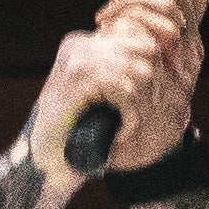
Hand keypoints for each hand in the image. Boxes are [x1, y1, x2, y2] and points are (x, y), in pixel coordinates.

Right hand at [28, 0, 208, 176]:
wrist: (40, 168)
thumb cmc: (71, 138)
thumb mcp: (100, 96)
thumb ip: (120, 72)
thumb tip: (168, 53)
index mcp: (82, 44)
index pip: (139, 40)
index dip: (153, 73)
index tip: (148, 104)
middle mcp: (80, 44)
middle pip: (144, 51)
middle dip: (152, 89)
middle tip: (140, 118)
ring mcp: (79, 58)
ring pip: (140, 70)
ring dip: (142, 105)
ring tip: (128, 127)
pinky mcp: (81, 77)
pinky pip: (128, 89)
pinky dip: (132, 116)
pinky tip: (120, 133)